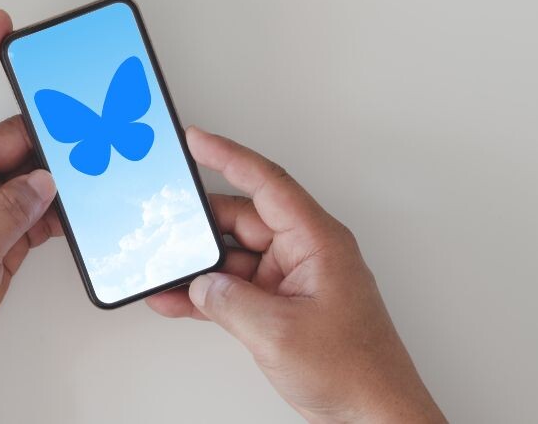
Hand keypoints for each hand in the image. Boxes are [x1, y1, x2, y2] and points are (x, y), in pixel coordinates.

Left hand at [0, 10, 61, 386]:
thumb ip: (9, 211)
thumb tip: (46, 183)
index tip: (2, 24)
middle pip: (16, 138)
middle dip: (50, 134)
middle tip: (86, 128)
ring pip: (34, 174)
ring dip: (61, 178)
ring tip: (92, 174)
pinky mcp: (1, 232)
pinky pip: (38, 207)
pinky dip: (61, 210)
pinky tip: (81, 212)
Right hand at [147, 127, 444, 423]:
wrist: (374, 415)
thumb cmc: (356, 371)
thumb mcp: (278, 332)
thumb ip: (229, 300)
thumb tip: (200, 282)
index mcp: (317, 241)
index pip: (266, 183)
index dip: (228, 157)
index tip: (196, 141)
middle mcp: (305, 253)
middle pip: (241, 221)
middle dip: (200, 225)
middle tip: (164, 224)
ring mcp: (292, 281)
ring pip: (233, 257)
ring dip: (198, 268)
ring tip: (163, 270)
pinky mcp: (282, 307)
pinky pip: (236, 288)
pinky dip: (207, 294)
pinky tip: (177, 298)